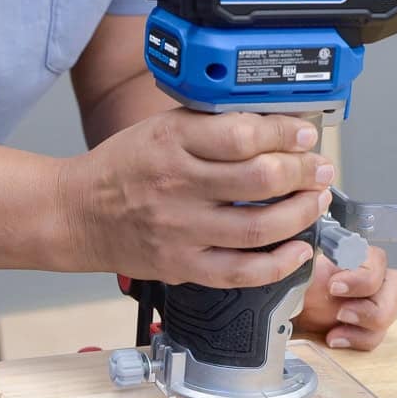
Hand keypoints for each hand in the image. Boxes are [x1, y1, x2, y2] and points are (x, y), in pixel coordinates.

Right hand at [60, 109, 335, 287]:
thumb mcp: (161, 129)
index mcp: (173, 142)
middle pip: (260, 180)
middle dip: (303, 173)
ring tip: (315, 202)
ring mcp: (181, 230)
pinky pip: (241, 271)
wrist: (78, 214)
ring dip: (301, 214)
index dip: (285, 134)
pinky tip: (298, 249)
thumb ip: (210, 126)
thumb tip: (273, 126)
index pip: (244, 134)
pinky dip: (279, 264)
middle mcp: (177, 186)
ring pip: (259, 227)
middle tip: (318, 170)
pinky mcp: (182, 265)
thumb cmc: (123, 169)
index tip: (304, 135)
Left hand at [293, 247, 396, 349]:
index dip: (360, 276)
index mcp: (352, 254)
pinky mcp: (365, 327)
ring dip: (365, 324)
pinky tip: (334, 338)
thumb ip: (308, 266)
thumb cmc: (290, 287)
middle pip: (396, 285)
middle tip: (341, 313)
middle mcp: (368, 275)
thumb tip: (306, 261)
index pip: (376, 258)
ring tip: (336, 330)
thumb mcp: (295, 273)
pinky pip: (375, 336)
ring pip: (388, 313)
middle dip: (371, 303)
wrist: (281, 312)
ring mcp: (370, 302)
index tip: (333, 287)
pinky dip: (356, 340)